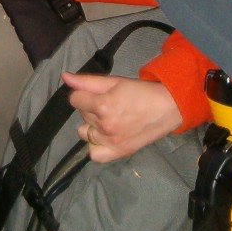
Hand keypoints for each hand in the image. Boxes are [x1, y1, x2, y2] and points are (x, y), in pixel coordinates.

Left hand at [63, 72, 182, 161]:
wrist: (167, 107)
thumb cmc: (141, 91)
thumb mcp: (114, 81)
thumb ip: (87, 81)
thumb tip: (64, 76)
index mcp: (103, 105)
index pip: (75, 99)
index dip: (83, 94)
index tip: (97, 93)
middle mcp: (105, 126)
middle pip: (82, 115)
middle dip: (91, 107)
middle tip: (110, 103)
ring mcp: (111, 142)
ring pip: (85, 132)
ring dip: (92, 125)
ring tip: (108, 119)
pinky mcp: (119, 153)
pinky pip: (94, 154)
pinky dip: (95, 145)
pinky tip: (104, 136)